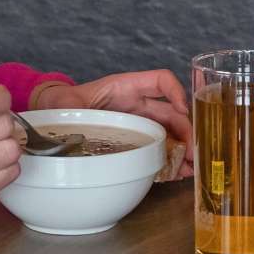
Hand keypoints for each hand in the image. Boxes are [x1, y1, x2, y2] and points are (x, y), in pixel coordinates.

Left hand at [32, 70, 193, 176]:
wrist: (58, 116)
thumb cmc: (64, 103)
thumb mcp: (66, 102)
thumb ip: (70, 106)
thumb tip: (70, 117)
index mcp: (126, 87)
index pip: (160, 80)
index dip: (176, 91)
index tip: (182, 109)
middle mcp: (138, 105)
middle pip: (172, 113)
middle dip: (187, 130)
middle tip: (194, 151)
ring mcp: (140, 124)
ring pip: (170, 133)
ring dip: (183, 149)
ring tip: (192, 167)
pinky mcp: (137, 142)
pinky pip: (158, 149)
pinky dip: (170, 160)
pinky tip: (178, 173)